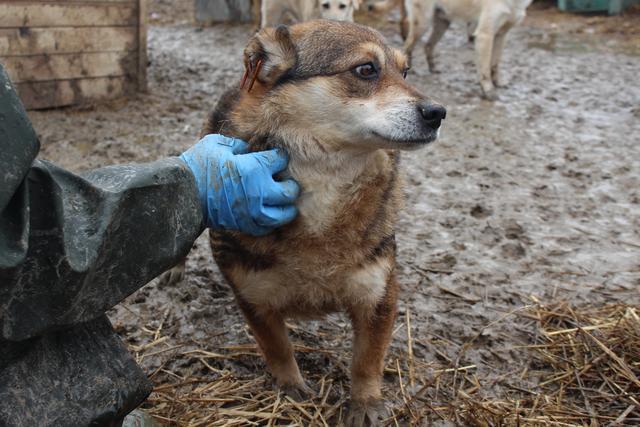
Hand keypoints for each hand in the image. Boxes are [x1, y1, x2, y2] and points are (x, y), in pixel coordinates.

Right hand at [180, 134, 299, 235]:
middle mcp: (258, 191)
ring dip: (286, 208)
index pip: (280, 160)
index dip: (279, 157)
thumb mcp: (216, 143)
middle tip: (286, 183)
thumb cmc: (197, 165)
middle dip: (290, 185)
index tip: (276, 157)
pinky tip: (269, 216)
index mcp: (254, 168)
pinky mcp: (244, 225)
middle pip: (289, 191)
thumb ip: (237, 144)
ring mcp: (252, 211)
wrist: (180, 194)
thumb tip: (246, 149)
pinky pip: (266, 228)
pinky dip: (270, 223)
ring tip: (285, 204)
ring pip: (283, 214)